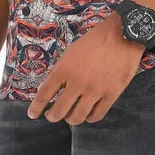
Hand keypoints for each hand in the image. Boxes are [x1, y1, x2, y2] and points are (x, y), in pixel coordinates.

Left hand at [27, 11, 144, 124]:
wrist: (121, 35)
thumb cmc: (94, 41)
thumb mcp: (71, 52)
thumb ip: (60, 71)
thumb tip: (49, 89)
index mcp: (64, 69)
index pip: (44, 95)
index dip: (36, 108)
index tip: (32, 114)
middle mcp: (77, 82)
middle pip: (58, 111)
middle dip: (52, 116)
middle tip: (52, 115)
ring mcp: (95, 90)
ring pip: (77, 117)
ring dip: (70, 119)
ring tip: (70, 116)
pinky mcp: (111, 94)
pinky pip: (97, 115)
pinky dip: (89, 118)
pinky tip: (88, 115)